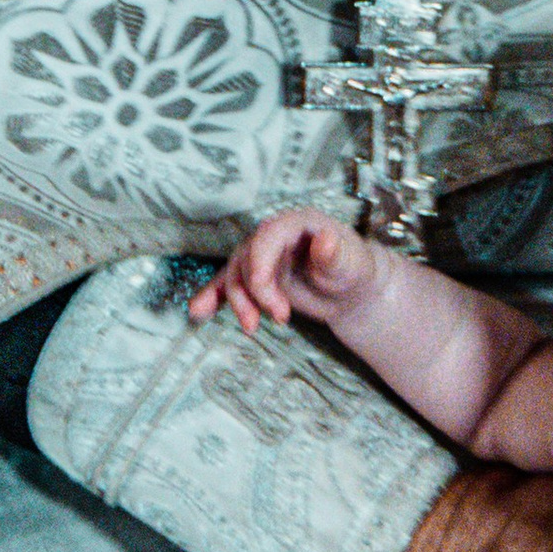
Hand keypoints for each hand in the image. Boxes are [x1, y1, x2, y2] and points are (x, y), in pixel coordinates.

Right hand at [187, 209, 372, 338]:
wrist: (353, 292)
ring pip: (235, 274)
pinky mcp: (256, 277)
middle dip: (253, 292)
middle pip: (246, 258)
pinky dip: (212, 297)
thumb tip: (324, 240)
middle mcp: (274, 236)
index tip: (269, 299)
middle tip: (279, 318)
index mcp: (296, 223)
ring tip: (252, 328)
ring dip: (238, 302)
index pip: (266, 238)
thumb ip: (336, 254)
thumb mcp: (352, 264)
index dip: (260, 268)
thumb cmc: (355, 271)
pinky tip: (197, 312)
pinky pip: (228, 284)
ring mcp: (263, 256)